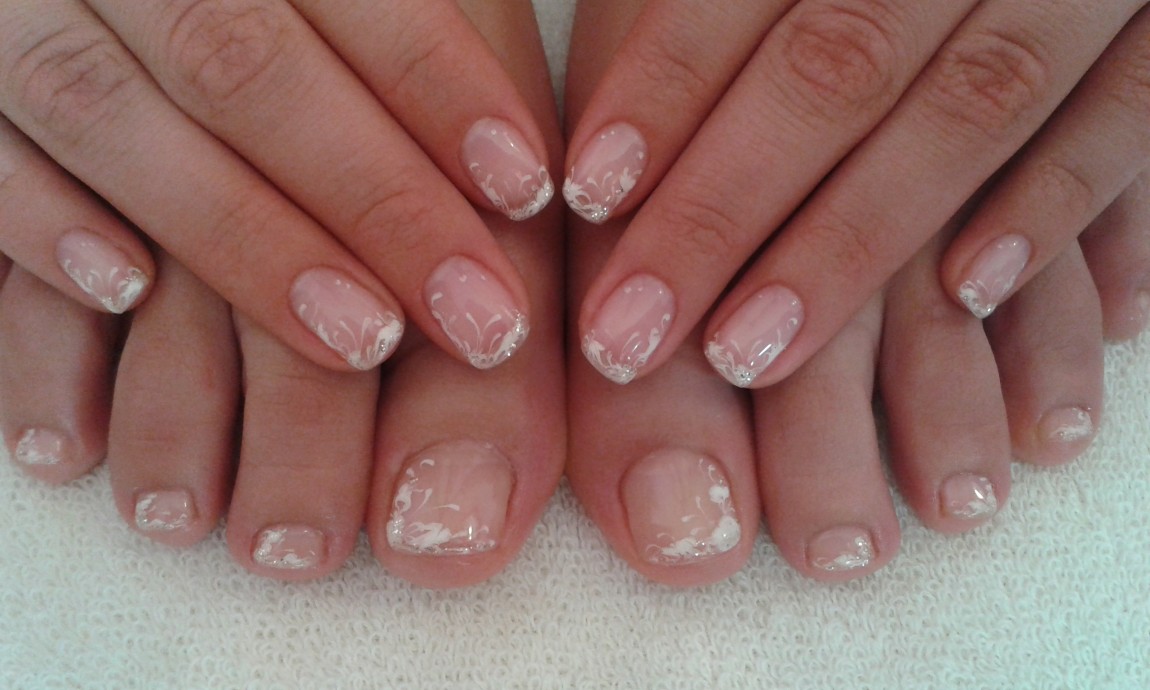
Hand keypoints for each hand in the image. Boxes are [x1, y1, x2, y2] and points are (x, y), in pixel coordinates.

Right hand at [0, 0, 553, 371]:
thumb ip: (379, 33)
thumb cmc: (253, 6)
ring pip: (111, 113)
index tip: (527, 189)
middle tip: (483, 322)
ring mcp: (15, 13)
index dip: (438, 87)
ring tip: (363, 343)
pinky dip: (38, 220)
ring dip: (242, 240)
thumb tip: (516, 153)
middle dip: (375, 200)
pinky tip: (124, 293)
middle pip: (246, 66)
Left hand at [564, 0, 1149, 386]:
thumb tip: (617, 110)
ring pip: (971, 109)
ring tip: (745, 354)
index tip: (586, 193)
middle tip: (626, 337)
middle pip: (838, 68)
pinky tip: (973, 298)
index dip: (665, 89)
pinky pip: (1130, 118)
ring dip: (853, 245)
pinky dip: (1055, 208)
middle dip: (724, 211)